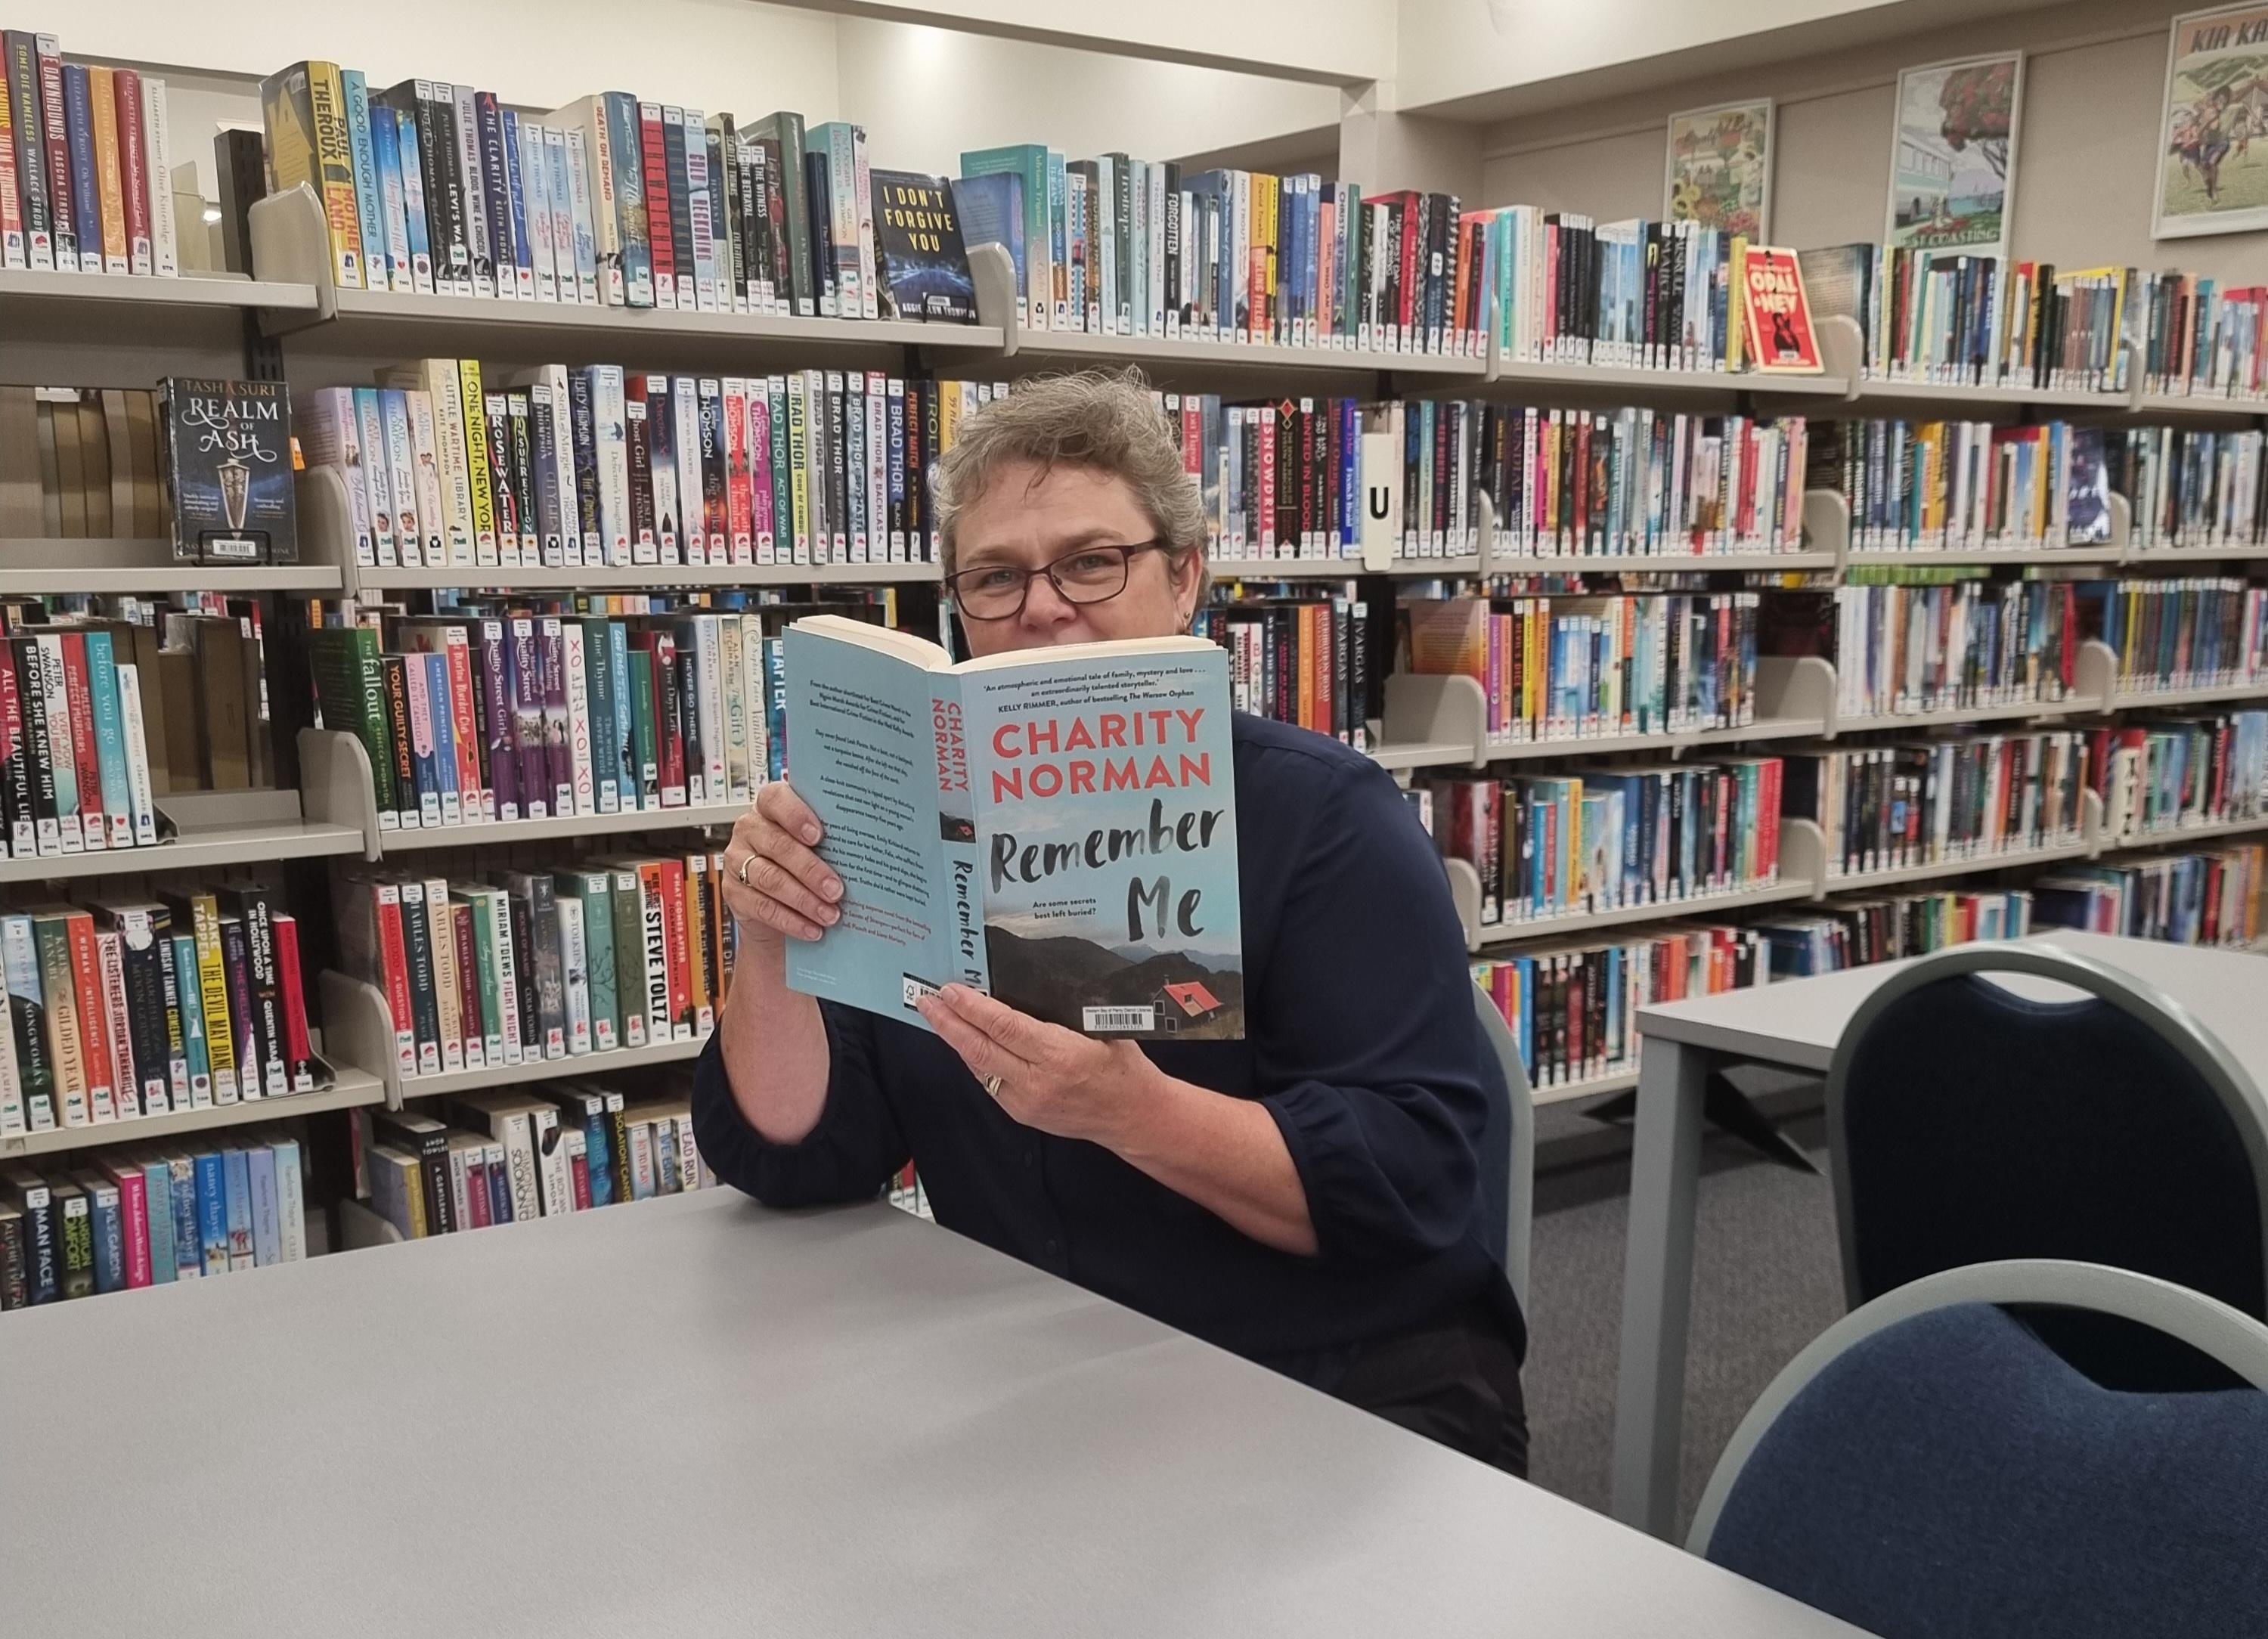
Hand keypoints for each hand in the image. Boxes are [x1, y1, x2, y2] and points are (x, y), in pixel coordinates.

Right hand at [721, 782, 844, 947]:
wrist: (774, 904)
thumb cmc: (803, 865)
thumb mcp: (816, 847)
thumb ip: (830, 842)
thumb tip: (866, 853)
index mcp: (770, 807)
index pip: (775, 799)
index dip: (796, 815)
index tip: (818, 835)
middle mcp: (750, 829)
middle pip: (778, 845)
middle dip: (811, 870)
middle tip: (837, 890)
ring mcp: (737, 859)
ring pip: (770, 878)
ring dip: (804, 900)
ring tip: (830, 915)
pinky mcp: (732, 891)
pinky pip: (762, 906)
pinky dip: (790, 920)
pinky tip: (812, 929)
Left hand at [916, 984, 1167, 1148]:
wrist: (1134, 1116)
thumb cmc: (1124, 1066)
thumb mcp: (1104, 1028)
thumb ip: (1066, 1011)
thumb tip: (1027, 983)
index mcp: (1060, 1055)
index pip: (1005, 1027)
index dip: (973, 1008)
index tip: (951, 990)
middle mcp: (1038, 1081)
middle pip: (980, 1049)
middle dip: (948, 1023)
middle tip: (926, 1000)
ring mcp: (1026, 1102)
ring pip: (979, 1067)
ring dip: (955, 1041)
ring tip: (937, 1016)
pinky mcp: (1022, 1114)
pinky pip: (990, 1082)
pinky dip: (974, 1059)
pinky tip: (964, 1042)